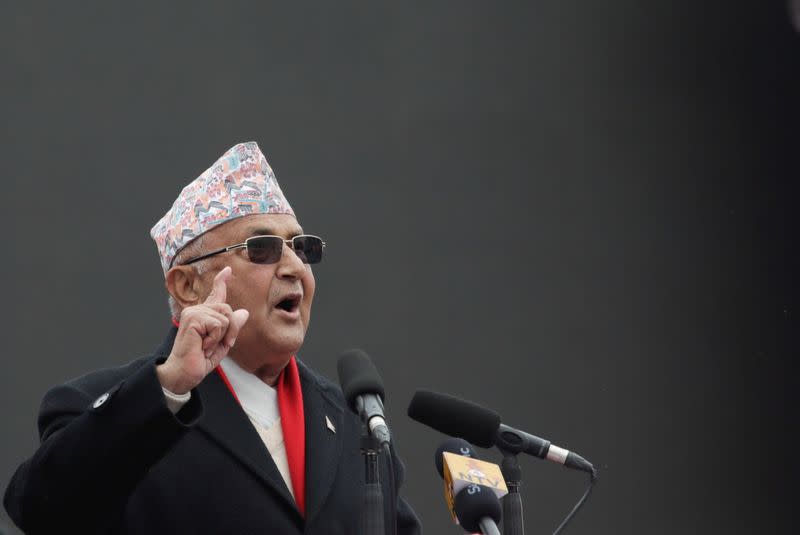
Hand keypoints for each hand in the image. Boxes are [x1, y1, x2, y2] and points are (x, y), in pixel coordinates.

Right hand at [157, 266, 248, 394]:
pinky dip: (215, 339)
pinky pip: (218, 324)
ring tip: (206, 346)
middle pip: (228, 310)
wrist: (184, 373)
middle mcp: (197, 310)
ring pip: (225, 317)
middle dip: (230, 331)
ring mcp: (193, 312)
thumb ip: (232, 327)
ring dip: (222, 336)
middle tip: (217, 346)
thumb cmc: (199, 360)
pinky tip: (202, 346)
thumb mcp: (222, 343)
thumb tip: (244, 312)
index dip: (222, 282)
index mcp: (204, 315)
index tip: (227, 270)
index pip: (216, 295)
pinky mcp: (193, 318)